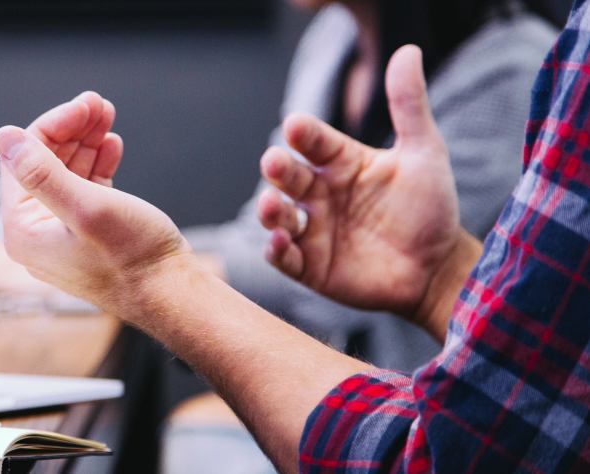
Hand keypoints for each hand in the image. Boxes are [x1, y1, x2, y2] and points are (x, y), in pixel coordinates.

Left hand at [0, 91, 123, 295]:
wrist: (171, 295)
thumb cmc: (133, 259)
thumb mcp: (86, 207)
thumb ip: (42, 172)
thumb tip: (4, 137)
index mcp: (22, 231)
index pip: (21, 161)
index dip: (52, 127)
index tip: (84, 105)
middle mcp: (35, 234)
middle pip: (43, 164)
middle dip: (71, 131)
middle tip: (99, 104)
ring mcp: (61, 234)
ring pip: (66, 173)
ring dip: (86, 142)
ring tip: (108, 117)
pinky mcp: (87, 234)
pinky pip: (84, 189)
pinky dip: (97, 164)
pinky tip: (112, 146)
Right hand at [256, 45, 479, 339]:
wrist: (439, 268)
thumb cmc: (430, 208)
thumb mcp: (424, 152)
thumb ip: (409, 104)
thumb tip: (408, 51)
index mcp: (340, 162)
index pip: (313, 141)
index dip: (303, 133)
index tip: (296, 126)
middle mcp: (320, 193)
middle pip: (287, 175)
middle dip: (277, 168)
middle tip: (275, 162)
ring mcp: (312, 229)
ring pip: (277, 214)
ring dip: (269, 209)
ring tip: (273, 205)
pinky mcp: (309, 266)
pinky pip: (283, 256)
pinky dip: (275, 249)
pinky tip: (279, 241)